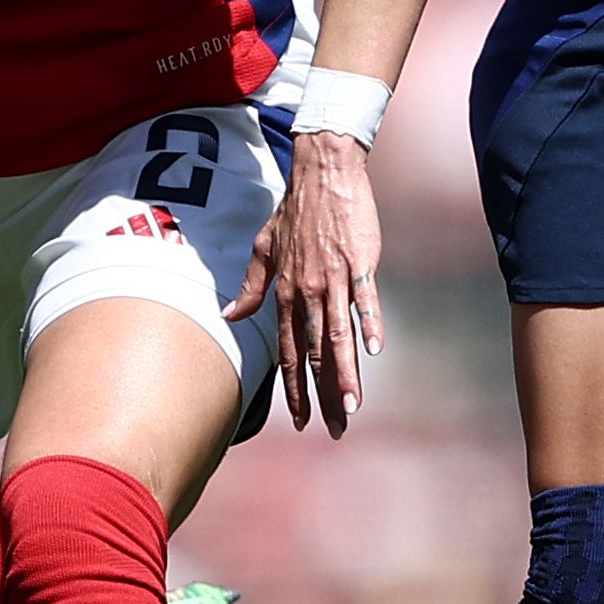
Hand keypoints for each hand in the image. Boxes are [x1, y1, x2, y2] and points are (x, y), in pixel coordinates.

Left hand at [226, 130, 386, 435]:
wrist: (322, 172)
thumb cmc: (294, 211)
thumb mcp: (264, 248)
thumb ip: (251, 286)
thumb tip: (229, 315)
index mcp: (285, 293)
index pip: (290, 352)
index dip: (295, 389)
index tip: (301, 421)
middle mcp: (307, 292)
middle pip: (315, 353)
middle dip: (323, 396)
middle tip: (334, 431)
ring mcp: (334, 278)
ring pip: (338, 335)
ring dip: (344, 373)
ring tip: (351, 407)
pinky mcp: (359, 262)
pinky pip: (364, 299)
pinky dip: (369, 324)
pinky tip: (374, 350)